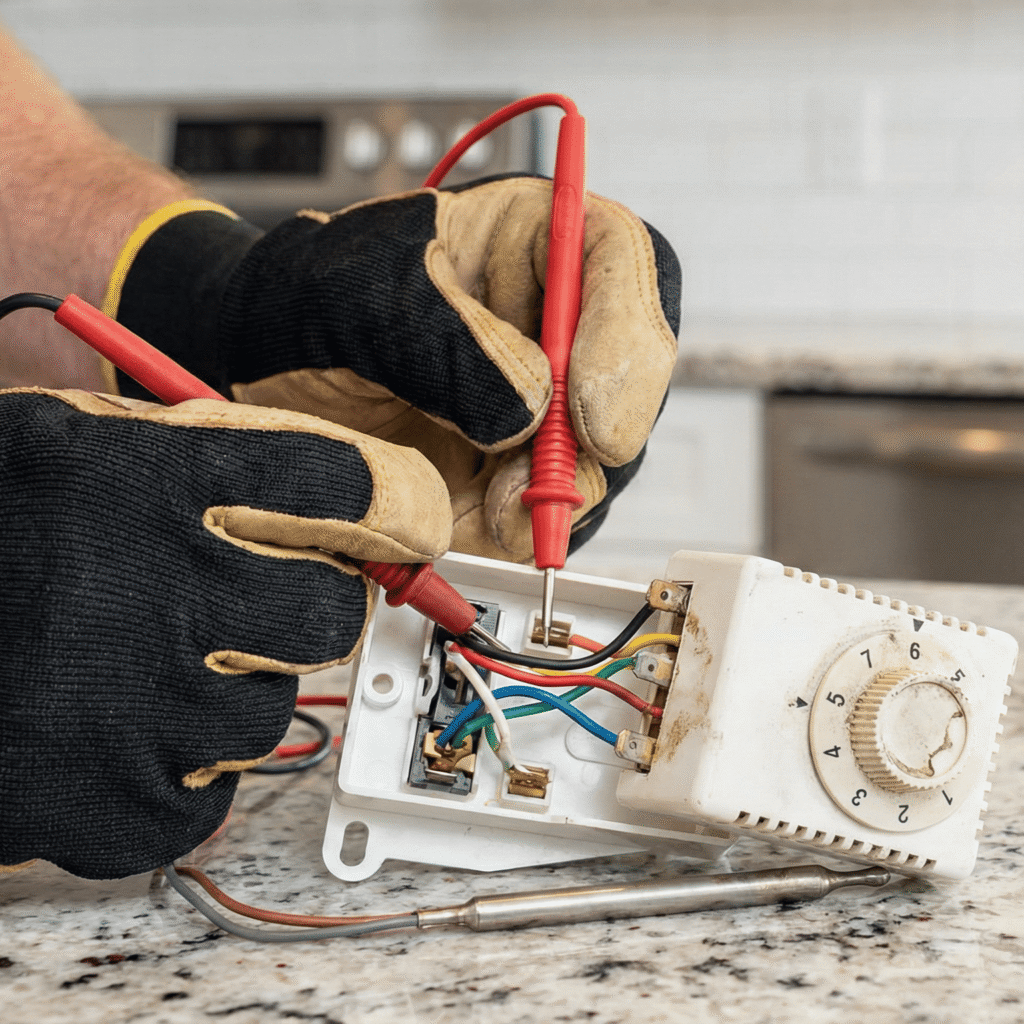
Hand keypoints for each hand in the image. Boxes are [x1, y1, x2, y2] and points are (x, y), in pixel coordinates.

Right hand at [0, 388, 449, 877]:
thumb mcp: (72, 445)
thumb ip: (204, 458)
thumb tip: (349, 494)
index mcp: (142, 477)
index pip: (340, 486)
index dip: (383, 503)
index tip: (394, 519)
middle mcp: (145, 587)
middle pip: (326, 608)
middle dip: (297, 605)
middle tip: (232, 601)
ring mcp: (122, 708)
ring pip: (268, 714)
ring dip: (223, 695)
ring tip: (132, 669)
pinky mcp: (93, 804)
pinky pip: (206, 801)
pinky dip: (173, 776)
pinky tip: (112, 733)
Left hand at [107, 179, 680, 561]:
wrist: (262, 365)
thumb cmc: (307, 300)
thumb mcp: (359, 295)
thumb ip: (443, 342)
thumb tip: (530, 411)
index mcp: (534, 237)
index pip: (621, 264)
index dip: (629, 341)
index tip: (594, 419)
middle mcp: (555, 322)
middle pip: (628, 378)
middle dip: (589, 446)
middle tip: (530, 489)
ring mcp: (543, 402)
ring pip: (596, 461)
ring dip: (549, 500)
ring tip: (484, 509)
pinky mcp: (516, 468)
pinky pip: (546, 511)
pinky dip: (515, 532)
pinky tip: (468, 522)